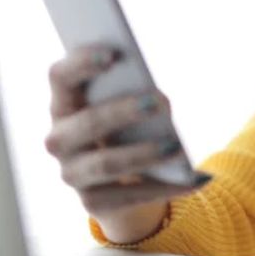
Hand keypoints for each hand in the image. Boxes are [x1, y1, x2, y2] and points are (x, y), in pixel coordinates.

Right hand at [45, 45, 208, 238]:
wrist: (122, 180)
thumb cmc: (125, 126)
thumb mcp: (126, 105)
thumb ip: (131, 92)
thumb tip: (159, 100)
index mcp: (63, 103)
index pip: (60, 77)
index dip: (81, 62)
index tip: (114, 53)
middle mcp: (59, 139)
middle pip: (87, 122)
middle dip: (123, 111)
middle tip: (161, 101)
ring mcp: (72, 173)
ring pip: (106, 164)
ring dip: (143, 154)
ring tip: (176, 146)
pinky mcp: (92, 202)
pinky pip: (130, 195)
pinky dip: (166, 186)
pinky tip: (195, 179)